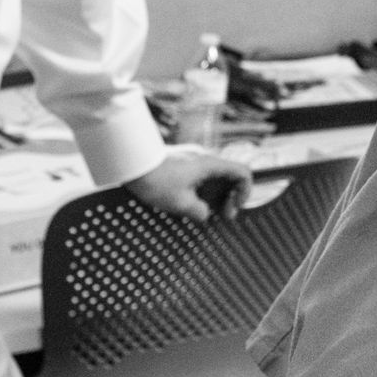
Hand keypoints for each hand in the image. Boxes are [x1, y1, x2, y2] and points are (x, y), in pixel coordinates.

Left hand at [123, 144, 254, 222]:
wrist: (131, 165)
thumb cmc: (155, 181)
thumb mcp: (180, 203)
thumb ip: (199, 211)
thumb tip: (205, 214)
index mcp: (210, 165)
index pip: (242, 173)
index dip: (245, 192)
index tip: (234, 208)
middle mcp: (205, 160)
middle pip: (230, 177)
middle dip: (231, 197)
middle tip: (223, 216)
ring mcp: (194, 162)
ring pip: (216, 179)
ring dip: (216, 196)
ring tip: (206, 213)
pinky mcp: (183, 166)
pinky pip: (202, 179)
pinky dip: (203, 192)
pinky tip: (193, 206)